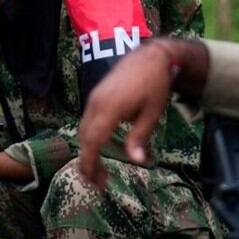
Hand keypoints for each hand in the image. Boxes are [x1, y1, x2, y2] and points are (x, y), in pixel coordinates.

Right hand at [78, 42, 175, 188]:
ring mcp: (93, 97)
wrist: (151, 56)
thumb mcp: (152, 113)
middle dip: (88, 162)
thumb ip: (140, 137)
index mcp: (109, 108)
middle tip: (99, 183)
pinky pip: (87, 120)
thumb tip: (137, 161)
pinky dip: (89, 138)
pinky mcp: (96, 95)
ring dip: (88, 151)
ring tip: (99, 171)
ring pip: (83, 130)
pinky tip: (98, 148)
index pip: (92, 141)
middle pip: (84, 138)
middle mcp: (96, 102)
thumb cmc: (155, 84)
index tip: (95, 181)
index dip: (90, 163)